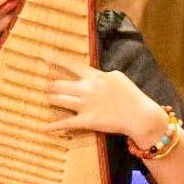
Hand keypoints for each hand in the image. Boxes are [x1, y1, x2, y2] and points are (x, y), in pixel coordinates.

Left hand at [41, 59, 166, 141]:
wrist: (139, 115)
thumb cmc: (131, 95)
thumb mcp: (117, 77)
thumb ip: (101, 75)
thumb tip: (92, 75)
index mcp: (94, 76)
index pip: (71, 64)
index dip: (55, 59)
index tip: (43, 55)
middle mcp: (86, 89)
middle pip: (59, 84)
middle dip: (50, 85)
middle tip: (46, 86)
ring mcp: (85, 105)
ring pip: (58, 100)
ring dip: (50, 99)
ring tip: (47, 99)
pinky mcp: (86, 121)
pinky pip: (65, 123)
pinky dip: (53, 127)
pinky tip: (43, 128)